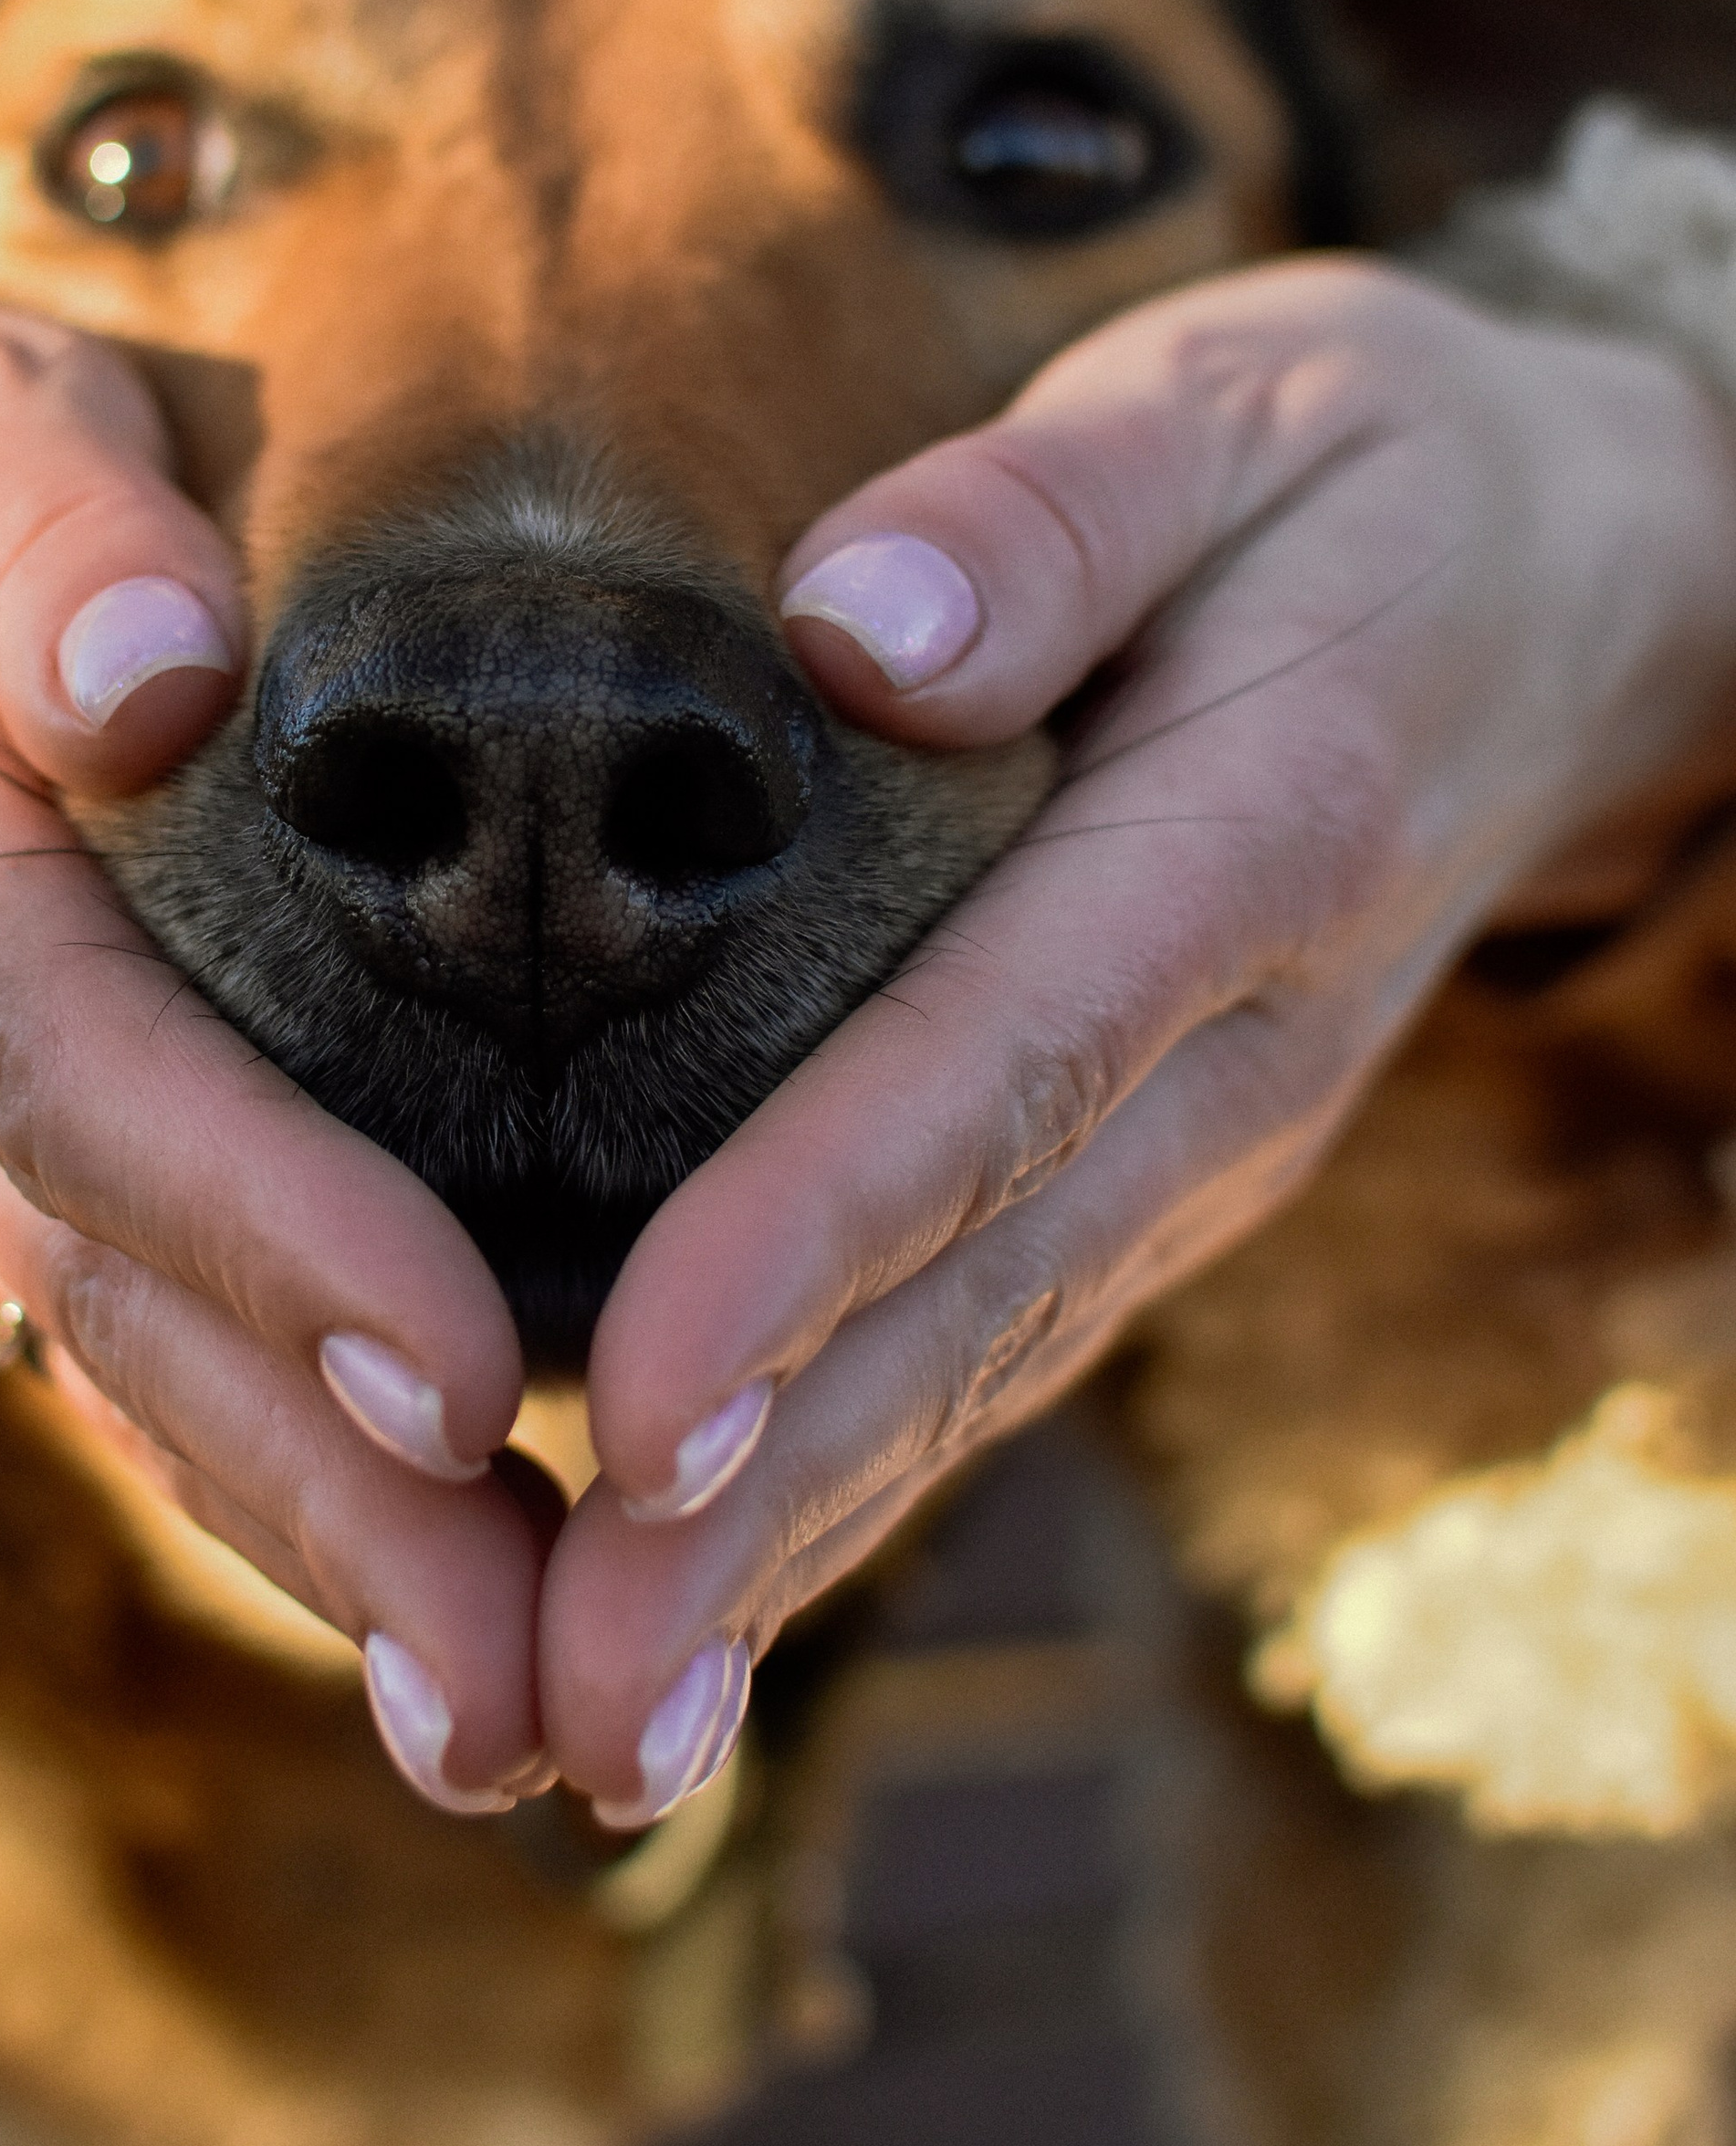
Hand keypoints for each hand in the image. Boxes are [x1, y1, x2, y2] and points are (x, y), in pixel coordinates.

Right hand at [0, 258, 555, 1806]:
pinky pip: (134, 1342)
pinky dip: (275, 1490)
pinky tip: (435, 1615)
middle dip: (325, 1506)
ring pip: (129, 1367)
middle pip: (120, 1299)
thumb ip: (38, 512)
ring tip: (514, 1735)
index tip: (459, 1379)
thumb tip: (153, 689)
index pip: (84, 1073)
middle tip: (530, 1695)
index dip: (268, 1232)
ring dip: (318, 1562)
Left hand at [535, 260, 1735, 1821]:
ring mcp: (1205, 1139)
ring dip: (790, 1565)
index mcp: (1249, 841)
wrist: (1569, 594)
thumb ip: (1057, 504)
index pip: (1005, 1064)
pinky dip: (846, 1495)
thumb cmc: (1364, 470)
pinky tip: (702, 1623)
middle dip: (769, 1515)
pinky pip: (990, 1347)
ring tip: (597, 1746)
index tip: (640, 1410)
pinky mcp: (1154, 1170)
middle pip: (977, 1298)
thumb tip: (854, 619)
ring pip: (979, 1373)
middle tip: (575, 1711)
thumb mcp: (1236, 399)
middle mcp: (1233, 1049)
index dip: (817, 1239)